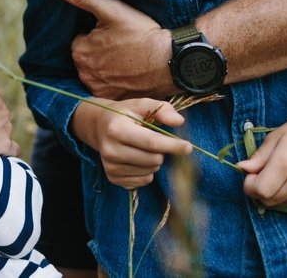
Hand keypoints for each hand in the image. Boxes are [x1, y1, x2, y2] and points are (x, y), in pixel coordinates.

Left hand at [53, 0, 173, 98]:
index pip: (81, 41)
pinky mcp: (115, 99)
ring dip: (105, 68)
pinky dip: (115, 82)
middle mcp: (85, 73)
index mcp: (79, 51)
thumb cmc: (141, 33)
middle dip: (99, 52)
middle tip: (121, 46)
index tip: (113, 34)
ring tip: (126, 59)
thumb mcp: (111, 10)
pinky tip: (129, 74)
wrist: (172, 61)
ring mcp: (100, 88)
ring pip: (96, 73)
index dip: (97, 36)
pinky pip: (108, 89)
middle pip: (87, 58)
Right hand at [71, 97, 191, 188]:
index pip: (151, 142)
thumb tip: (178, 121)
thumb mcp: (141, 105)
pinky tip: (137, 159)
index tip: (188, 146)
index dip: (173, 145)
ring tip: (142, 149)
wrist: (99, 127)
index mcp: (117, 129)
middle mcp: (110, 150)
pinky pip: (143, 181)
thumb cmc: (124, 114)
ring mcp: (110, 166)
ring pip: (150, 172)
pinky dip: (146, 172)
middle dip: (161, 152)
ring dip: (154, 162)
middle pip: (154, 160)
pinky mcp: (112, 178)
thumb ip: (161, 108)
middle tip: (153, 141)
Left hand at [238, 113, 286, 207]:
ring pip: (283, 204)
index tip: (252, 174)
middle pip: (269, 201)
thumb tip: (243, 168)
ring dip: (276, 193)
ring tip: (283, 174)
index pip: (260, 191)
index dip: (250, 185)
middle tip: (264, 174)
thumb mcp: (276, 137)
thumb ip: (259, 156)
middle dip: (260, 190)